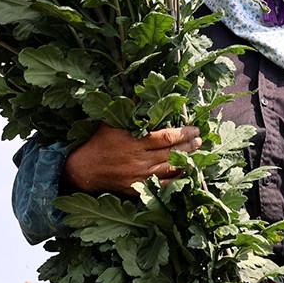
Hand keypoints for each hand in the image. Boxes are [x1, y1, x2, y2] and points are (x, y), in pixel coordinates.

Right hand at [62, 124, 202, 194]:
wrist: (83, 169)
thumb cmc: (99, 143)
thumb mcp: (112, 123)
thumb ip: (130, 110)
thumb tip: (144, 94)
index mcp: (134, 142)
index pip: (165, 137)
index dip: (183, 133)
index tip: (195, 129)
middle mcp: (138, 159)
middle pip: (170, 153)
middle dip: (188, 146)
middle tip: (200, 140)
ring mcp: (139, 175)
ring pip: (168, 168)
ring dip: (186, 161)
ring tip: (197, 154)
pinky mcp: (137, 188)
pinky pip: (161, 185)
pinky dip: (175, 179)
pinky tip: (185, 173)